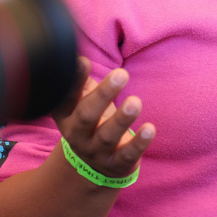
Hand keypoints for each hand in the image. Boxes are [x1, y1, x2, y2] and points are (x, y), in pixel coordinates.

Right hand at [54, 58, 154, 180]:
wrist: (92, 164)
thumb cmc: (90, 119)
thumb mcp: (81, 101)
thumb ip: (80, 79)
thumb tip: (78, 52)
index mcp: (66, 115)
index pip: (66, 97)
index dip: (74, 80)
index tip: (83, 61)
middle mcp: (77, 135)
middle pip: (86, 116)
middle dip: (103, 95)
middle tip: (121, 74)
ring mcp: (96, 152)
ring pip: (107, 136)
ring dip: (122, 119)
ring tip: (135, 102)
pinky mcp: (116, 164)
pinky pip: (127, 155)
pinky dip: (139, 143)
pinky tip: (150, 129)